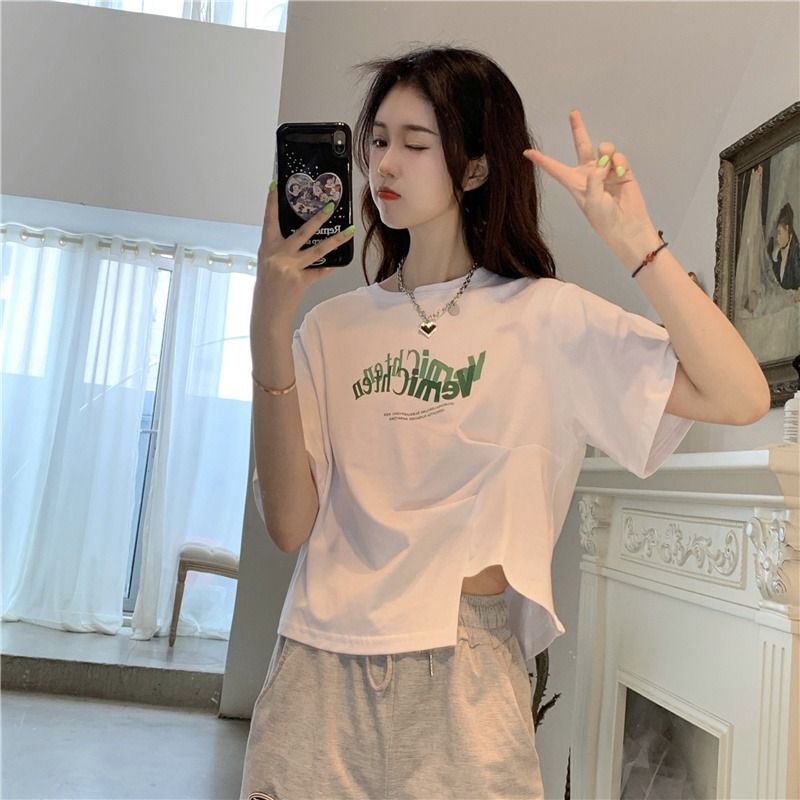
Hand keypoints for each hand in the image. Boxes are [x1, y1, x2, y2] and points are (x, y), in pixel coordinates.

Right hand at [256, 183, 353, 312]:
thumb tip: (298, 238)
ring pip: (318, 250)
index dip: (271, 202)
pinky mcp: (301, 281)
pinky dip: (329, 266)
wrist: (267, 313)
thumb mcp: (267, 264)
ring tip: (349, 231)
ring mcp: (291, 268)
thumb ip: (279, 250)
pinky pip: (320, 271)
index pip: (269, 220)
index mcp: (266, 248)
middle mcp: (278, 256)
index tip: (275, 184)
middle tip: (331, 205)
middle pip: (302, 232)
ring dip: (336, 240)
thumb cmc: (266, 288)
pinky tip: (339, 261)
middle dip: (318, 218)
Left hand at [523, 110, 656, 248]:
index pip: (555, 168)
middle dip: (578, 128)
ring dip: (606, 152)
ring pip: (603, 147)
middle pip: (581, 145)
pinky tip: (620, 173)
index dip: (541, 160)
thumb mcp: (592, 201)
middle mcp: (588, 173)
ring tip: (609, 168)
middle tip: (573, 112)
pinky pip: (618, 156)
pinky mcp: (621, 169)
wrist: (627, 225)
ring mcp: (605, 170)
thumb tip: (602, 162)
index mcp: (574, 182)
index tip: (526, 152)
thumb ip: (594, 180)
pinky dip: (619, 162)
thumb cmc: (604, 219)